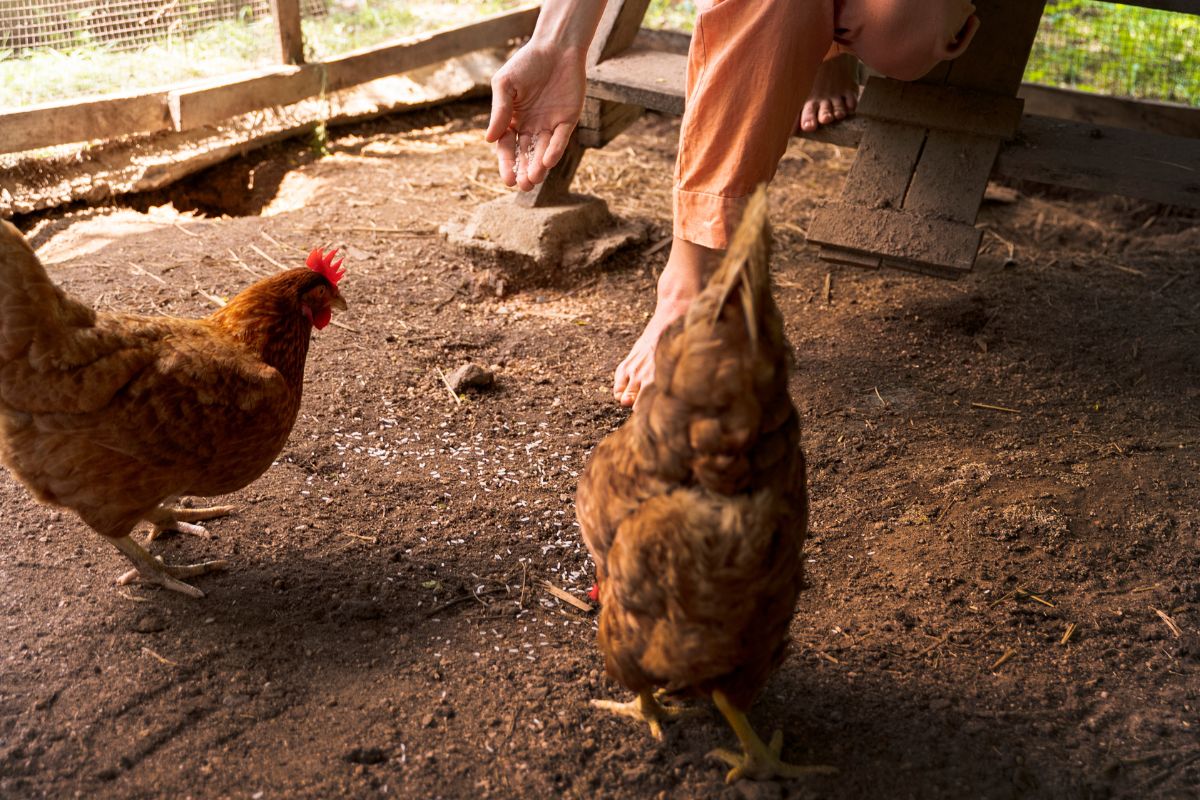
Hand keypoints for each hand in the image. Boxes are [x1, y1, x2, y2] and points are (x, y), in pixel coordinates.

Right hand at [485, 43, 586, 190]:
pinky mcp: (567, 121)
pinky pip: (560, 140)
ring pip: (543, 151)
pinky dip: (554, 151)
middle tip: (522, 186)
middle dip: (523, 171)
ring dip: (538, 166)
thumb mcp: (505, 85)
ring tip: (533, 180)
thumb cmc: (526, 63)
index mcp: (512, 120)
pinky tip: (547, 161)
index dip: (507, 164)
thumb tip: (488, 140)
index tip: (507, 179)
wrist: (556, 48)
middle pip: (526, 154)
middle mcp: (531, 126)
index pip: (508, 148)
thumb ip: (499, 111)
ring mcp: (549, 125)